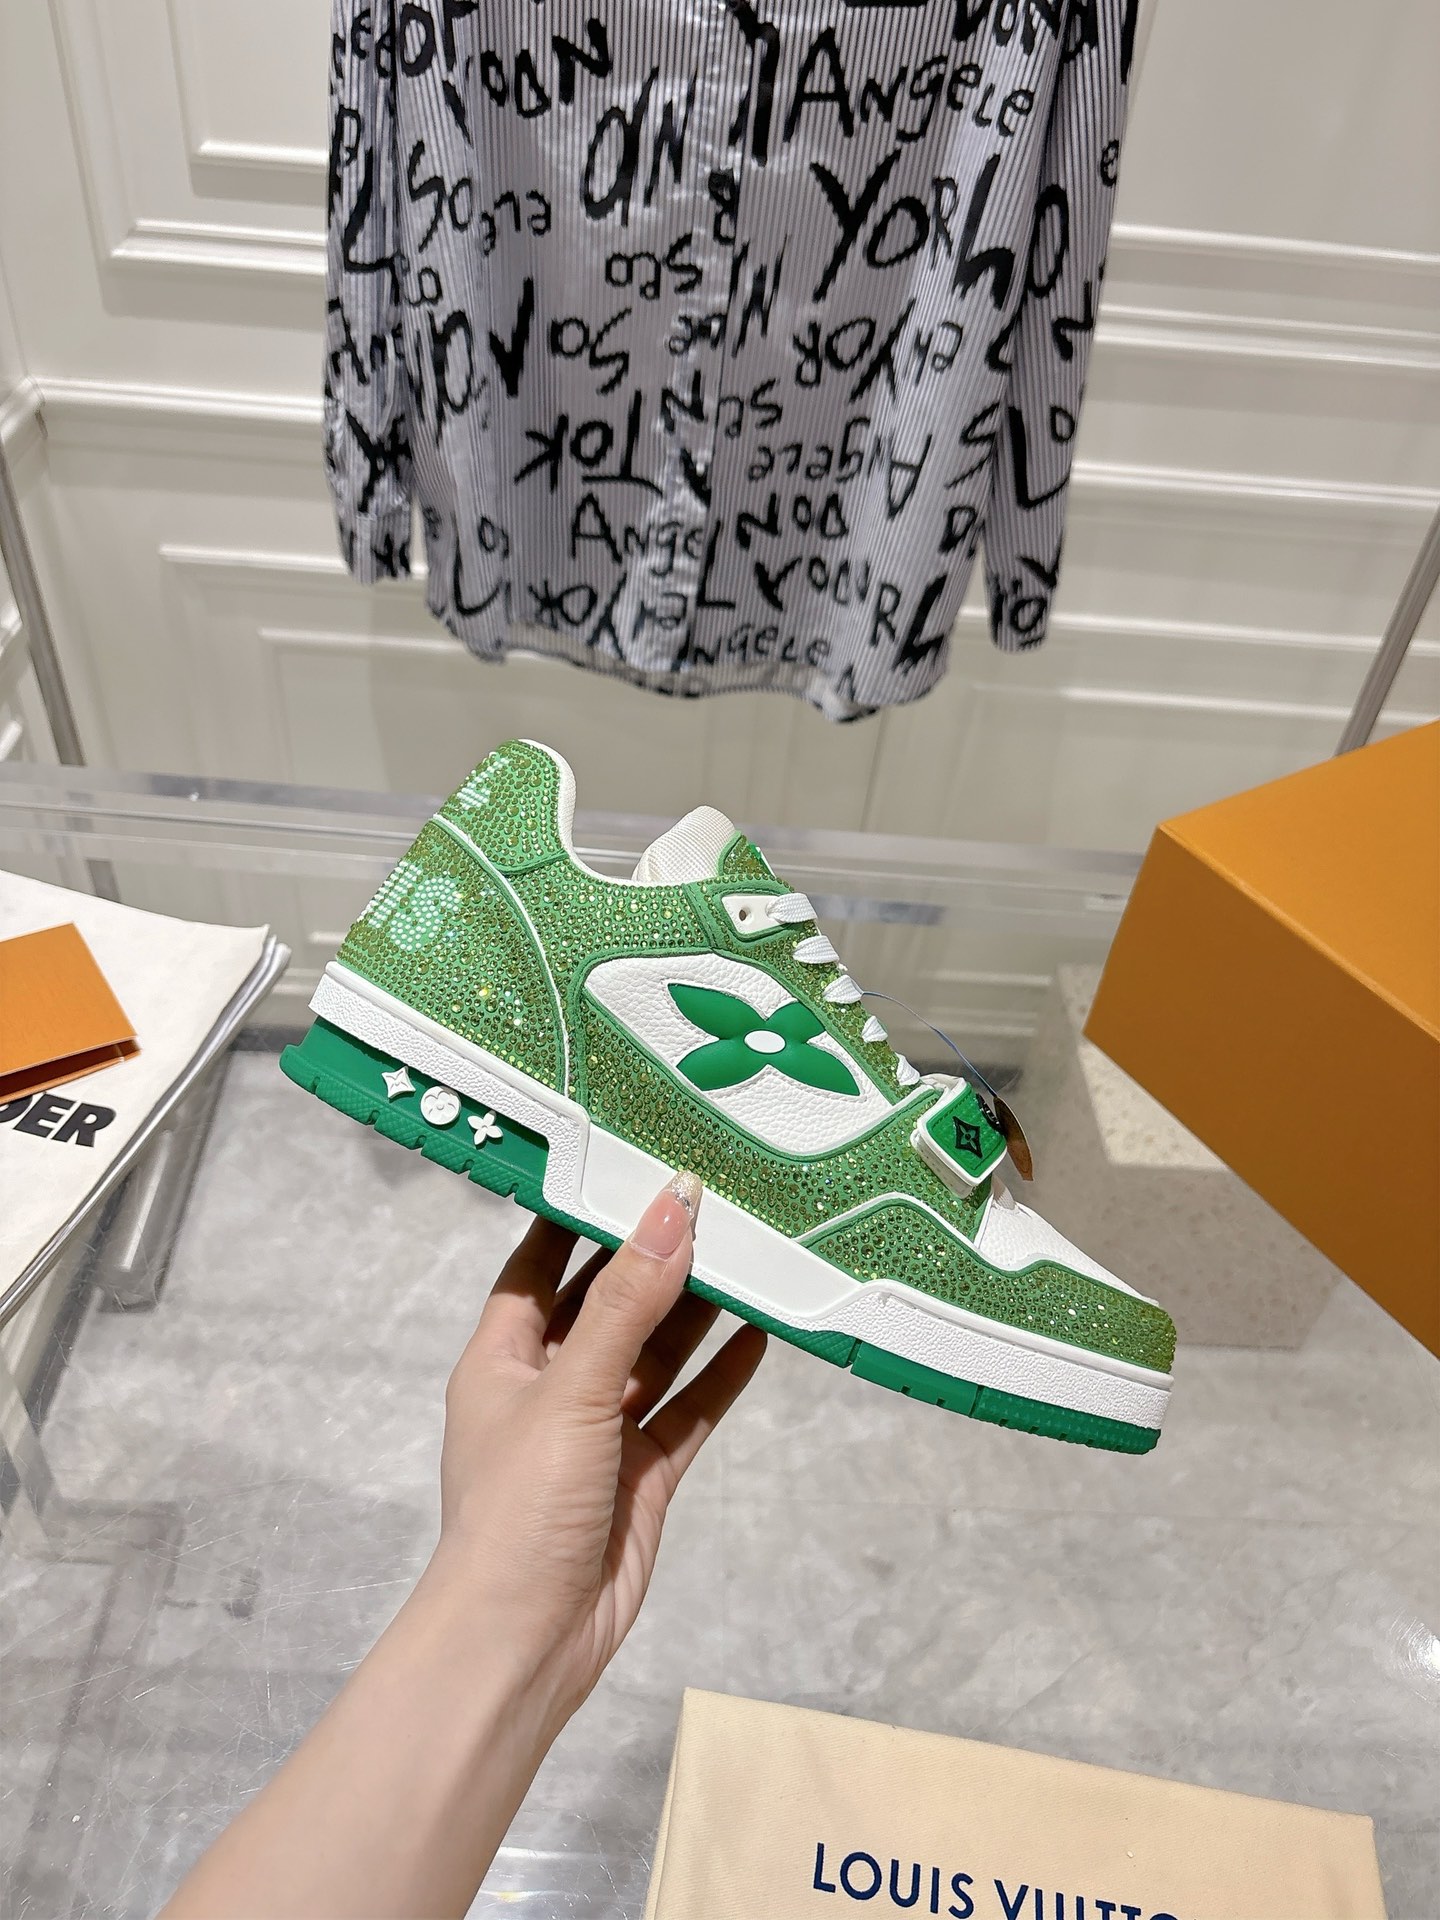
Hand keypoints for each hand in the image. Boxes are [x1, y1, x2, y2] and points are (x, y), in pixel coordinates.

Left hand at [426, 1171, 765, 1730]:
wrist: (526, 1644)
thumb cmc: (517, 1510)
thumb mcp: (571, 1389)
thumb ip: (626, 1301)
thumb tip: (670, 1208)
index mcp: (501, 1358)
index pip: (539, 1261)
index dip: (579, 1211)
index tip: (626, 1154)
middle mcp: (549, 1387)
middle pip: (607, 1302)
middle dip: (653, 1255)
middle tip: (711, 1194)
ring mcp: (599, 1432)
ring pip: (655, 1353)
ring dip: (696, 1308)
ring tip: (749, 1247)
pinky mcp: (642, 1475)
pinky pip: (688, 1409)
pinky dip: (722, 1372)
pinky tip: (763, 1331)